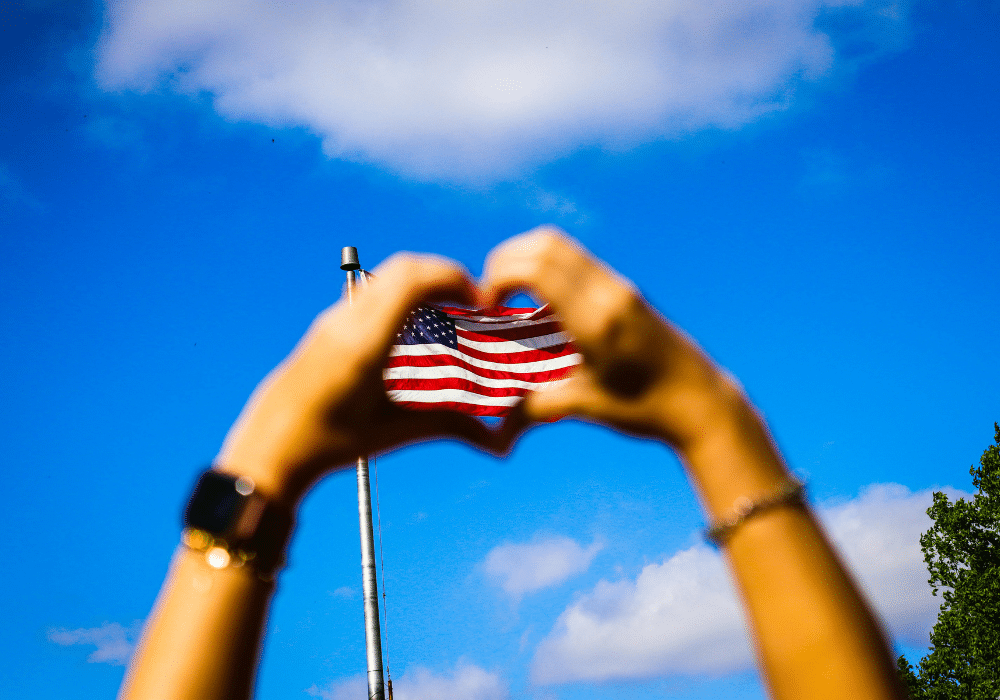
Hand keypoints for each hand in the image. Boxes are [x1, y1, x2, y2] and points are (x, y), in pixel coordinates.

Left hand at [216, 254, 499, 504]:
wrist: (269, 447)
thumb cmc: (328, 444)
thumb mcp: (392, 433)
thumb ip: (448, 427)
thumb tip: (496, 442)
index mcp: (364, 343)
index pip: (413, 280)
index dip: (453, 278)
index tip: (479, 300)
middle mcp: (346, 321)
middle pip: (404, 267)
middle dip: (445, 275)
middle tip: (471, 301)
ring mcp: (333, 319)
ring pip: (387, 276)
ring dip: (423, 282)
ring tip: (448, 314)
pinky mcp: (327, 325)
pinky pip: (373, 292)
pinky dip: (403, 295)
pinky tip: (415, 330)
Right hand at [480, 227, 744, 450]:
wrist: (702, 402)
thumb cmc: (647, 409)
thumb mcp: (587, 407)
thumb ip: (537, 409)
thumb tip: (497, 429)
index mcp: (596, 320)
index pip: (538, 267)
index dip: (500, 275)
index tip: (488, 306)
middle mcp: (609, 293)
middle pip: (545, 243)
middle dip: (506, 260)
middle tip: (492, 295)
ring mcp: (620, 287)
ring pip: (561, 245)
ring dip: (527, 259)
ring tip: (512, 296)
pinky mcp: (626, 290)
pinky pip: (577, 260)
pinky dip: (548, 267)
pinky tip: (542, 304)